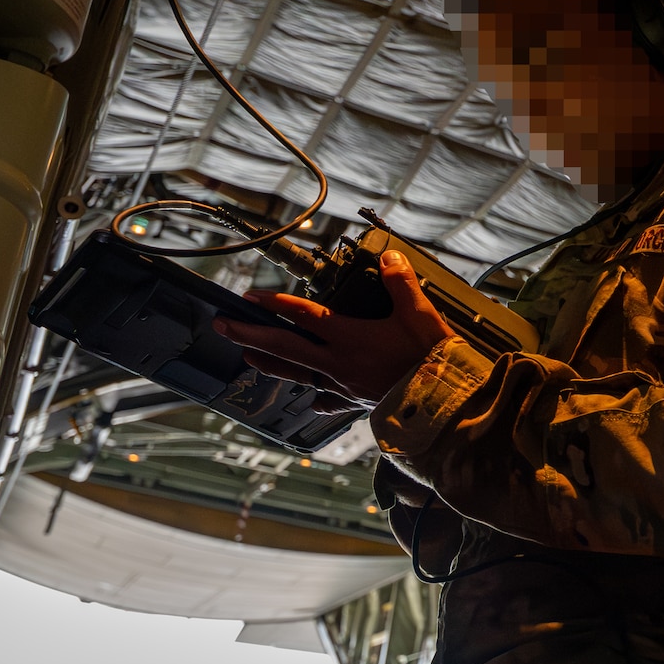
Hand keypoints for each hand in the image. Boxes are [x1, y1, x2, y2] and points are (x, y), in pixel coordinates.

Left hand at [214, 251, 454, 407]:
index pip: (302, 315)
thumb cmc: (429, 361)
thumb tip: (391, 257)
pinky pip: (329, 401)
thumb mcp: (419, 315)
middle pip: (284, 347)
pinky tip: (312, 400)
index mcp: (348, 337)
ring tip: (247, 357)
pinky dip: (318, 399)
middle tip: (223, 326)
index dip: (274, 303)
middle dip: (249, 335)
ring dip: (269, 364)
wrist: (441, 405)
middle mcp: (337, 362)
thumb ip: (401, 283)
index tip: (248, 296)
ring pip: (297, 373)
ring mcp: (343, 385)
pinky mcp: (355, 403)